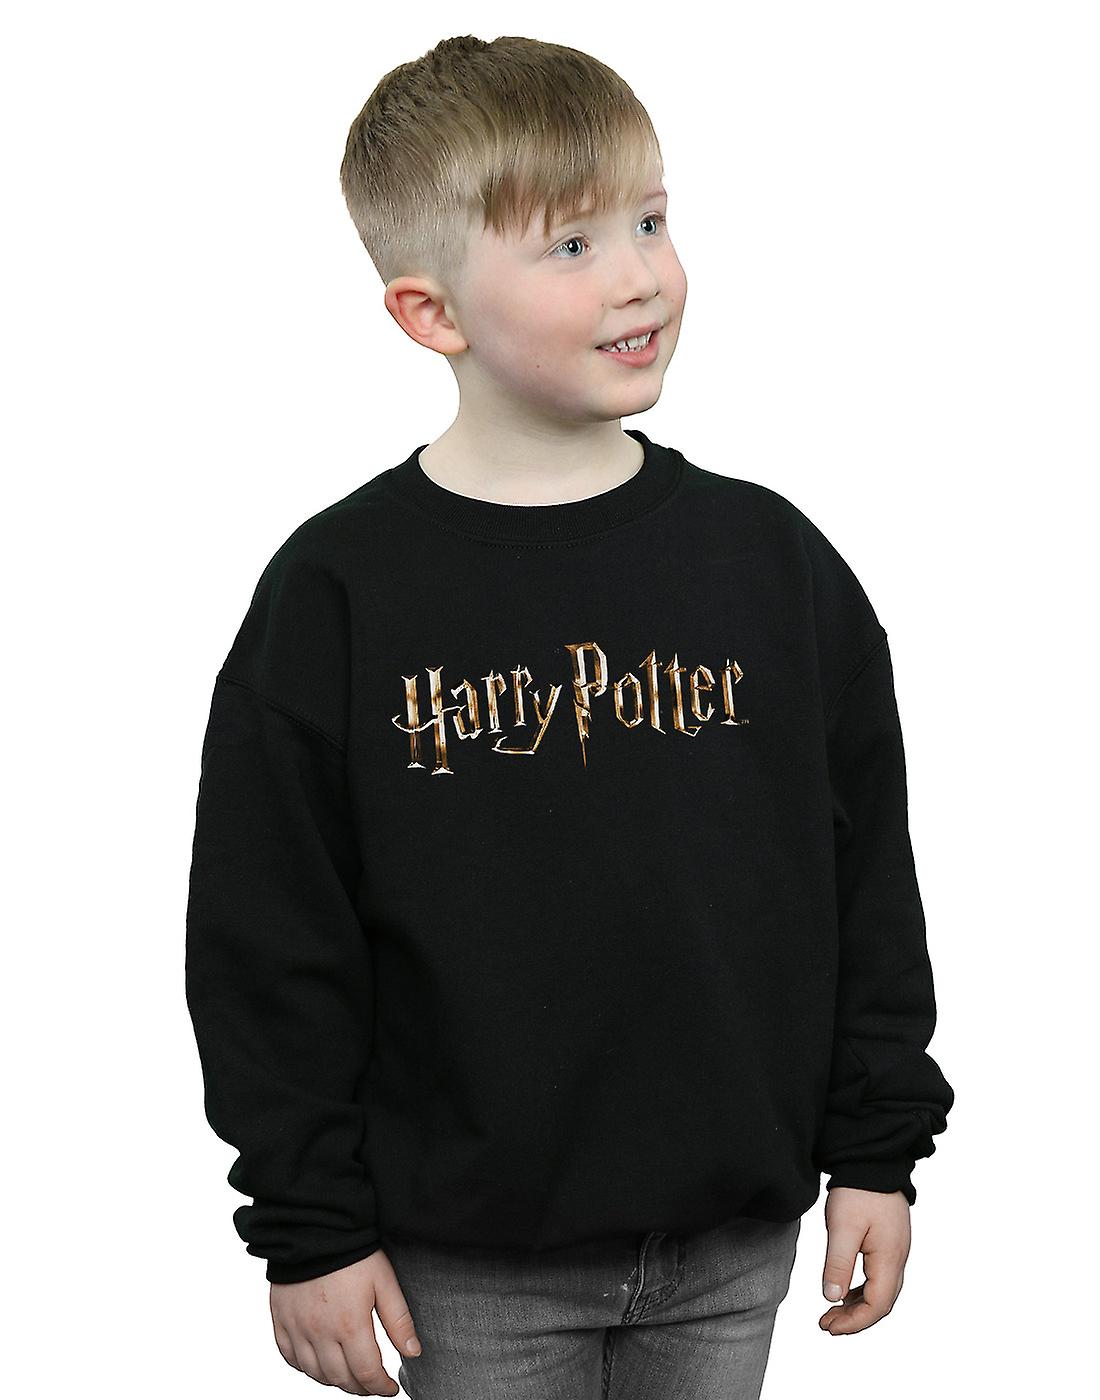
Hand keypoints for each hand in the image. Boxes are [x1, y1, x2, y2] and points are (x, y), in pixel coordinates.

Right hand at [270, 1249, 421, 1394]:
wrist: (314, 1226)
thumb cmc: (352, 1251)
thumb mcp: (384, 1281)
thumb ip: (398, 1320)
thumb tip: (413, 1352)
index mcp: (349, 1325)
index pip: (367, 1373)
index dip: (382, 1387)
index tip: (391, 1387)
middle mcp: (319, 1333)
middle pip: (341, 1379)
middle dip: (361, 1387)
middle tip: (373, 1383)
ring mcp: (297, 1329)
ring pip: (315, 1373)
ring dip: (335, 1380)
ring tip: (350, 1375)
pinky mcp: (281, 1320)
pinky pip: (290, 1358)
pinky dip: (306, 1367)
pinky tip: (319, 1362)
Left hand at [818, 1186, 910, 1334]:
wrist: (872, 1161)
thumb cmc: (858, 1191)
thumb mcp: (842, 1227)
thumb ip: (838, 1263)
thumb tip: (832, 1298)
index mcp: (889, 1258)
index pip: (877, 1305)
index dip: (854, 1323)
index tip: (829, 1327)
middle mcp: (898, 1259)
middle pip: (881, 1303)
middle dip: (855, 1319)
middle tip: (827, 1324)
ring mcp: (895, 1251)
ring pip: (881, 1291)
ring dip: (857, 1306)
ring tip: (831, 1312)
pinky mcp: (889, 1243)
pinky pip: (879, 1277)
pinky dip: (861, 1290)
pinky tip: (844, 1291)